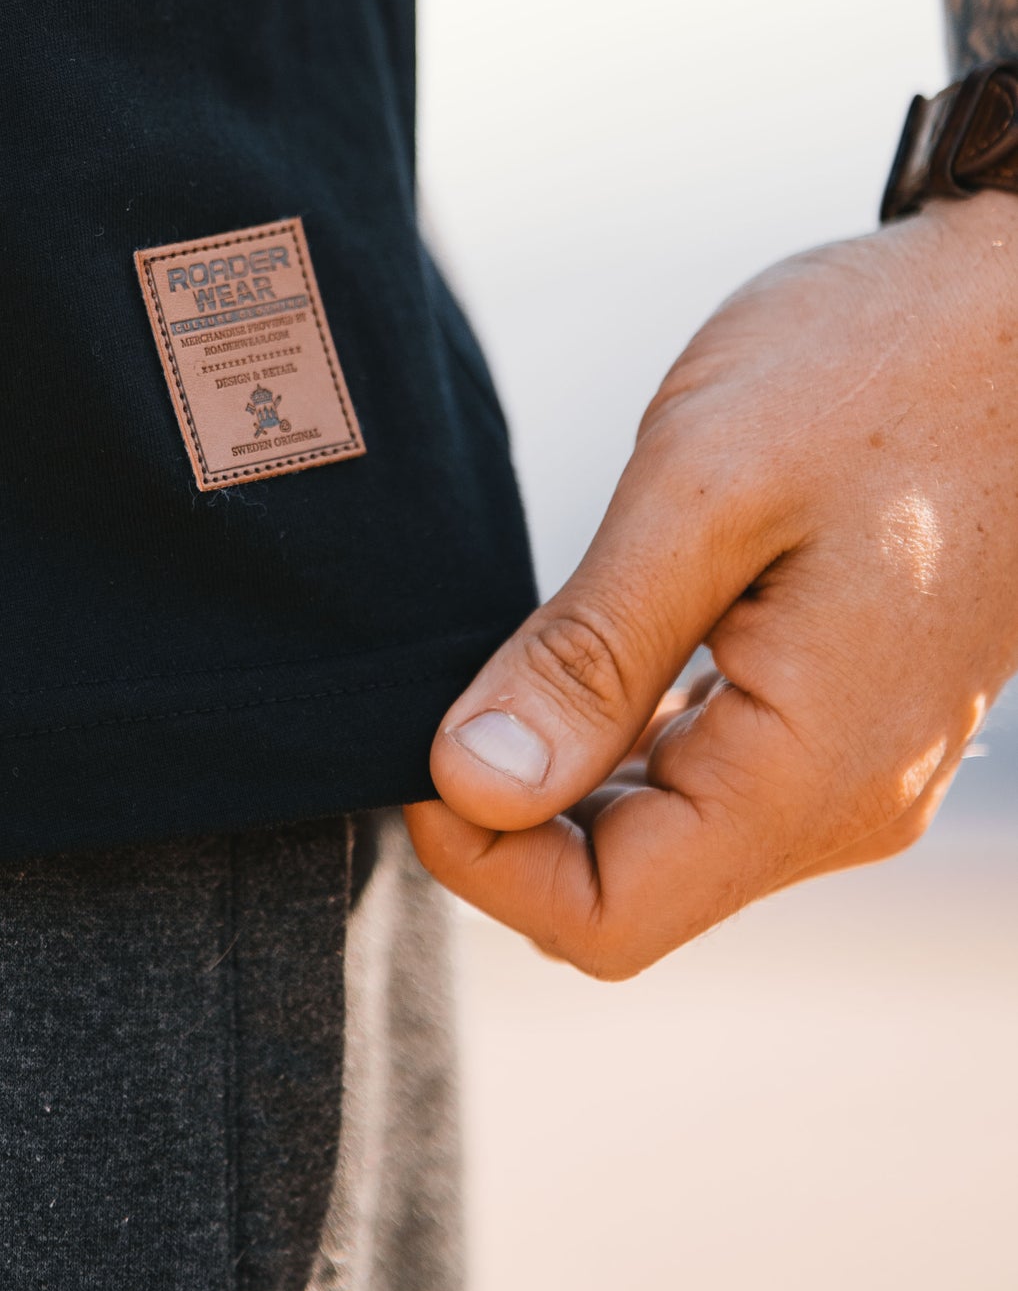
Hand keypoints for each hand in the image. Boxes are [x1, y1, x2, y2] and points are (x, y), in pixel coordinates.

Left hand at [405, 193, 1017, 975]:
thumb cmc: (878, 368)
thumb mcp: (702, 489)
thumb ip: (587, 652)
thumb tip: (468, 785)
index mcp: (812, 773)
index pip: (607, 922)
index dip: (484, 857)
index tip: (413, 743)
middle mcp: (847, 800)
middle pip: (631, 891)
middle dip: (512, 820)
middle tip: (440, 683)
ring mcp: (860, 763)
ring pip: (667, 838)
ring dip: (566, 777)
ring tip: (507, 652)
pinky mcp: (853, 712)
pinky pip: (714, 775)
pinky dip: (628, 739)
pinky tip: (586, 648)